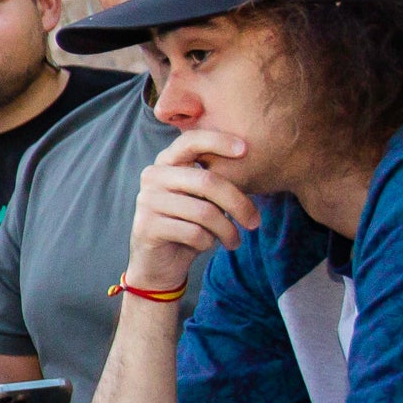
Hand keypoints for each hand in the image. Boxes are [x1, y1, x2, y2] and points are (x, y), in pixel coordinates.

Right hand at [124, 127, 257, 296]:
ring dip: (228, 230)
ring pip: (205, 212)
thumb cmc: (187, 224)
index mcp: (166, 163)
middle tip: (255, 223)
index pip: (190, 140)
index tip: (246, 149)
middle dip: (239, 203)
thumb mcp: (201, 198)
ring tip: (234, 241)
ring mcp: (147, 201)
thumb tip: (250, 164)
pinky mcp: (147, 227)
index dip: (218, 141)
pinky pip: (194, 233)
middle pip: (207, 181)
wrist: (158, 262)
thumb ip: (214, 181)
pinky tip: (205, 245)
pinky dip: (208, 242)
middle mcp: (153, 176)